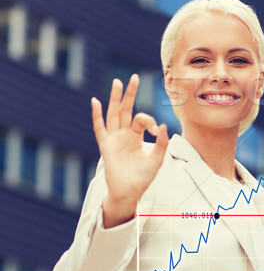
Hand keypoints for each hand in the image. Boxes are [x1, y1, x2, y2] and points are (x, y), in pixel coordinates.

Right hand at [91, 74, 168, 227]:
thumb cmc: (143, 177)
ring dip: (115, 98)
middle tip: (134, 77)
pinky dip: (97, 115)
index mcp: (135, 136)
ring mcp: (113, 139)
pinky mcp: (106, 146)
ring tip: (117, 82)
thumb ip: (161, 142)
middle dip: (129, 94)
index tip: (154, 129)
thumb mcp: (157, 158)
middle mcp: (123, 135)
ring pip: (114, 114)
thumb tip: (162, 125)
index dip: (148, 120)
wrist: (129, 192)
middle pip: (125, 109)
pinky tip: (96, 102)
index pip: (141, 119)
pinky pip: (100, 129)